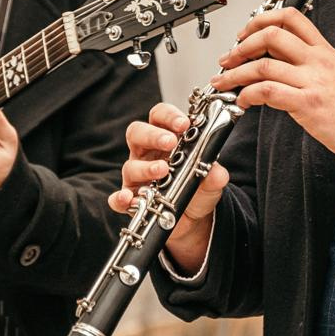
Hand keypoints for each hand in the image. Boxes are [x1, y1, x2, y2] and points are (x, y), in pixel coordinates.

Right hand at [112, 102, 228, 273]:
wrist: (194, 219)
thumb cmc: (198, 189)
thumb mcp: (211, 181)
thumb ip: (214, 175)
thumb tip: (216, 172)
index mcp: (165, 139)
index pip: (159, 117)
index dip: (169, 116)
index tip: (184, 124)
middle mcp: (146, 154)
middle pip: (137, 133)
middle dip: (153, 135)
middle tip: (170, 142)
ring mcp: (136, 176)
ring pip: (130, 166)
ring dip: (146, 167)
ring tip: (163, 170)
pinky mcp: (131, 200)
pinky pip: (118, 199)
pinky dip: (120, 199)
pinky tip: (129, 199)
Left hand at [211, 8, 334, 163]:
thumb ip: (314, 63)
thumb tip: (283, 60)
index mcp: (326, 51)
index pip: (292, 18)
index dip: (262, 20)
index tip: (246, 32)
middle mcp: (318, 61)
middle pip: (271, 35)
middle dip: (242, 45)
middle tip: (230, 57)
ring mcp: (312, 81)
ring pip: (263, 64)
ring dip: (236, 73)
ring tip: (225, 82)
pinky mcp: (307, 104)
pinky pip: (268, 91)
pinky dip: (248, 94)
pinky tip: (244, 101)